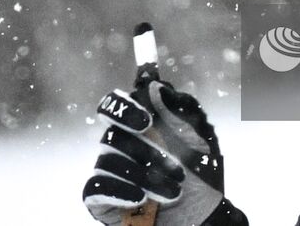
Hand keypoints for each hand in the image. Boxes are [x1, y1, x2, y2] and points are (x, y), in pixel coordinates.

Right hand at [83, 79, 245, 225]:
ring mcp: (110, 172)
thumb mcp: (201, 140)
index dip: (124, 107)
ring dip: (145, 175)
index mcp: (140, 126)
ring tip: (175, 191)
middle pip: (111, 131)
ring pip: (109, 161)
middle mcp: (120, 146)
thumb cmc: (202, 176)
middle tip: (170, 165)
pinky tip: (141, 198)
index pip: (115, 104)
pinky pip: (95, 188)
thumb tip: (154, 86)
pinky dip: (119, 191)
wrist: (204, 219)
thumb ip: (180, 110)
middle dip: (140, 147)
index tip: (147, 121)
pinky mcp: (101, 199)